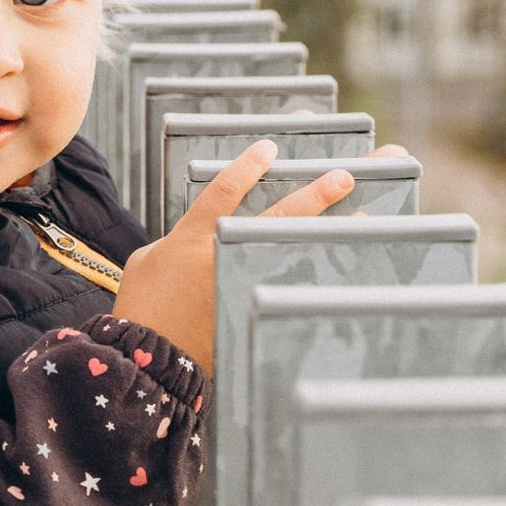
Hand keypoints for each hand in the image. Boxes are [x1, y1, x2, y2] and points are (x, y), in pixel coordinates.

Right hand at [112, 138, 358, 375]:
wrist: (146, 356)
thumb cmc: (141, 306)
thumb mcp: (149, 260)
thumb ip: (181, 239)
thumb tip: (206, 236)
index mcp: (193, 236)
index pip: (225, 190)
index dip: (248, 166)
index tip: (270, 148)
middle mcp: (225, 254)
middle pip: (279, 216)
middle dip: (315, 194)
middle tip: (345, 175)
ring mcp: (244, 283)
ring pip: (297, 249)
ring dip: (333, 229)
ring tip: (364, 213)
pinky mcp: (253, 311)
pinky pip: (295, 286)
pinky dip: (324, 273)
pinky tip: (349, 264)